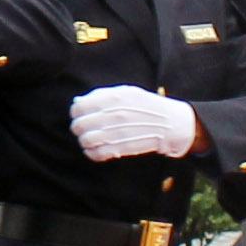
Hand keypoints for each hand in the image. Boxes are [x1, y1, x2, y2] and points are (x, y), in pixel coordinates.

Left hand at [69, 84, 201, 161]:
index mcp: (113, 98)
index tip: (79, 115)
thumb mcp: (126, 92)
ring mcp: (117, 133)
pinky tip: (95, 149)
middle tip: (83, 128)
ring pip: (86, 141)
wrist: (170, 123)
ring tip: (89, 139)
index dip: (76, 112)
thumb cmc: (146, 105)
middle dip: (78, 127)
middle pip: (79, 125)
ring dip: (84, 141)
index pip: (79, 108)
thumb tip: (78, 101)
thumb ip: (101, 94)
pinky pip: (97, 154)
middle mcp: (113, 115)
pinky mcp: (122, 148)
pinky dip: (92, 153)